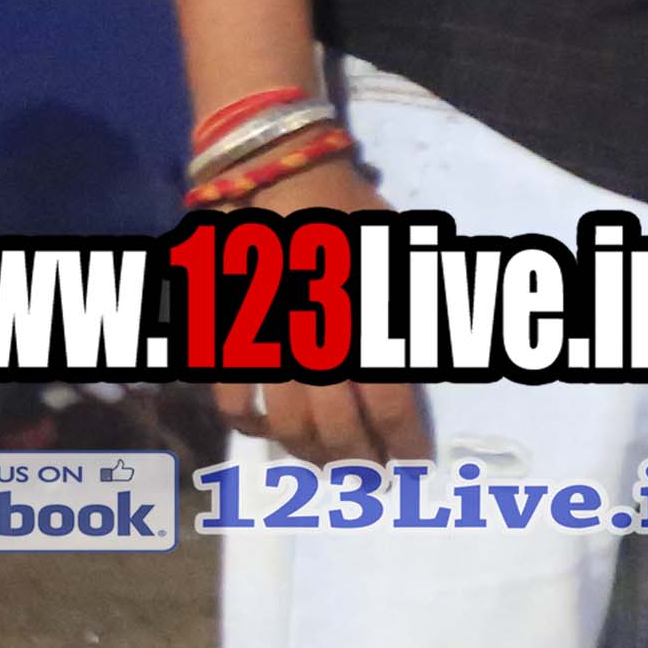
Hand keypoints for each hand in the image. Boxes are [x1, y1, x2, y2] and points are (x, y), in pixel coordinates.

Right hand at [208, 147, 430, 465]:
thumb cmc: (346, 208)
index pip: (388, 402)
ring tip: (327, 465)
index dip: (403, 443)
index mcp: (360, 318)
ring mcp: (261, 338)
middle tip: (371, 479)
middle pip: (336, 427)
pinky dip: (247, 423)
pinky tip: (265, 432)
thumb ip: (413, 308)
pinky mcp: (221, 332)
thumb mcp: (397, 252)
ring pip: (284, 424)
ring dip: (309, 454)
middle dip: (358, 462)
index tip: (414, 467)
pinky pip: (228, 397)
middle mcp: (311, 337)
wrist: (270, 169)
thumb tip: (426, 367)